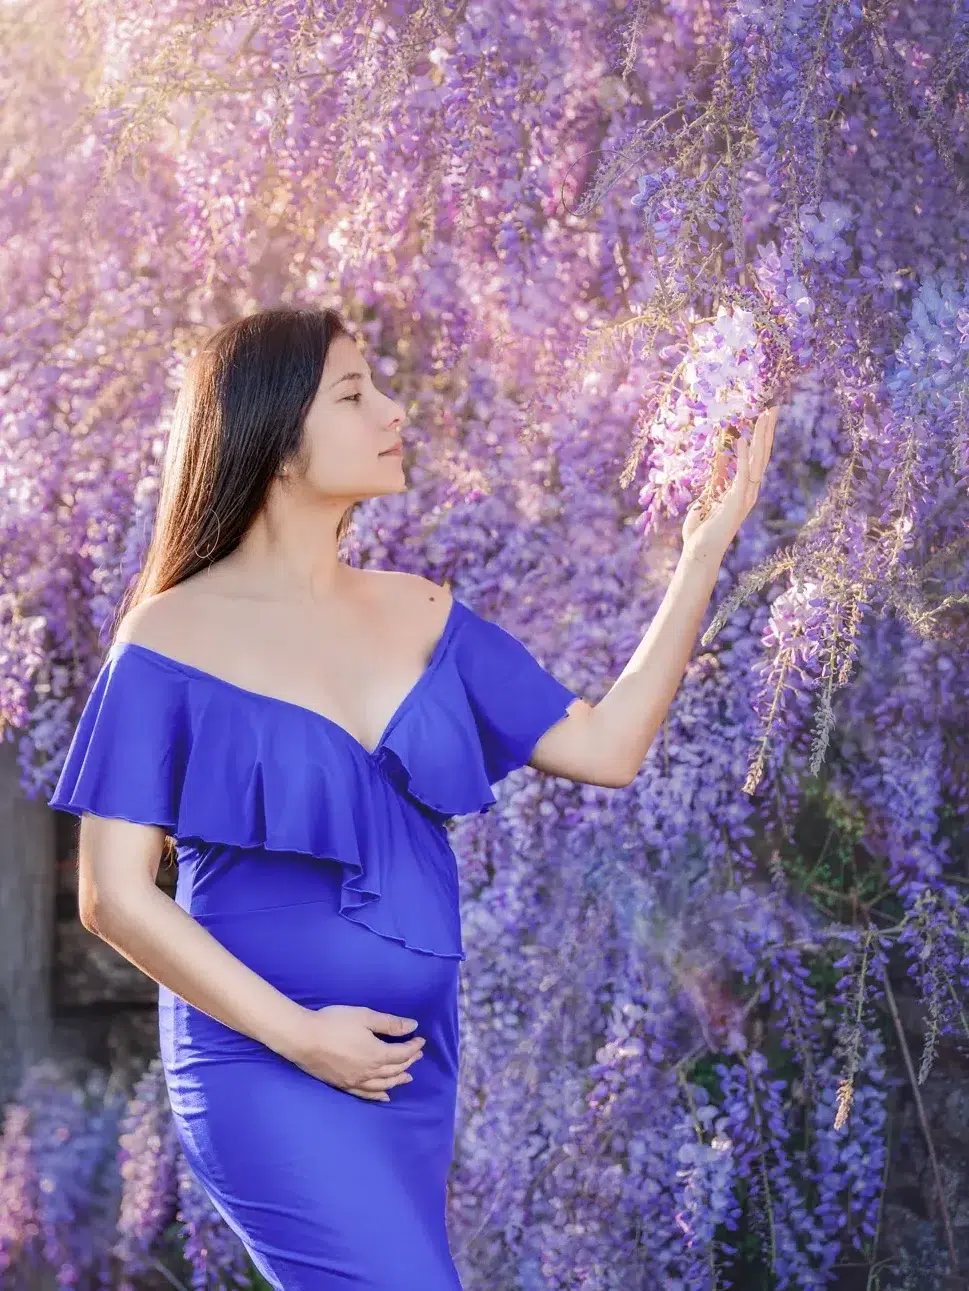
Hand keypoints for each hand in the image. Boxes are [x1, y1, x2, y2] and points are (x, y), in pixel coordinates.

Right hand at [284, 1004, 425, 1101]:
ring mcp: (356, 1081)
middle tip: (417, 1055)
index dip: (414, 1047)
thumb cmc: (334, 1023)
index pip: (402, 1053)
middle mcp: (369, 1072)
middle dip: (409, 1061)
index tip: (421, 1040)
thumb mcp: (365, 1017)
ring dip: (398, 1080)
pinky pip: (366, 1094)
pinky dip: (378, 1096)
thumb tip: (413, 1027)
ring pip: (383, 1085)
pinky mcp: (343, 1085)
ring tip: (408, 1077)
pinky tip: (384, 1096)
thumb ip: (390, 1024)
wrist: (303, 1039)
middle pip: (395, 1069)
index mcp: (377, 1054)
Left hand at [681, 404, 778, 563]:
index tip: (764, 418)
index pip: (756, 460)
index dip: (761, 439)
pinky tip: (743, 438)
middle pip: (762, 455)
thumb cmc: (700, 532)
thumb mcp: (706, 500)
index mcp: (743, 491)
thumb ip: (714, 482)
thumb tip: (718, 463)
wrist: (700, 553)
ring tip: (764, 415)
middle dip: (767, 432)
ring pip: (757, 461)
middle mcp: (749, 492)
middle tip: (772, 408)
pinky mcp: (736, 502)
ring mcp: (745, 497)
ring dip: (761, 437)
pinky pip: (742, 474)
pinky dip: (743, 456)